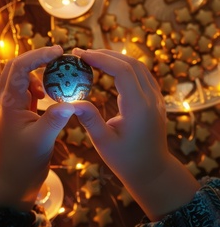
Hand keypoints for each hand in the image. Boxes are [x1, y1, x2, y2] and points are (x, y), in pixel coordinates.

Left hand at [0, 46, 74, 209]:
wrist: (15, 180)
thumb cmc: (24, 162)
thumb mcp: (42, 140)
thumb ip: (55, 119)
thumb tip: (71, 102)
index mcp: (10, 101)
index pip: (20, 67)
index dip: (38, 55)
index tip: (59, 51)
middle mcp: (9, 99)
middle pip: (18, 66)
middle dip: (37, 57)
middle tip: (59, 56)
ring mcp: (15, 105)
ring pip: (23, 76)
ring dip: (39, 70)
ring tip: (58, 75)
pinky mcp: (22, 111)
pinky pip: (30, 89)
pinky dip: (42, 85)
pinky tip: (52, 95)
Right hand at [72, 48, 198, 219]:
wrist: (153, 171)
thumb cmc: (126, 161)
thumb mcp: (103, 142)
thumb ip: (89, 119)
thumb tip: (70, 101)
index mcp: (138, 107)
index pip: (122, 71)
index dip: (100, 58)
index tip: (80, 55)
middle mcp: (151, 98)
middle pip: (131, 63)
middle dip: (105, 54)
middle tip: (81, 54)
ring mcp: (156, 97)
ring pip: (138, 66)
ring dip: (115, 58)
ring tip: (92, 58)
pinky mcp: (155, 99)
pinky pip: (142, 74)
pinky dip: (124, 66)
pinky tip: (109, 67)